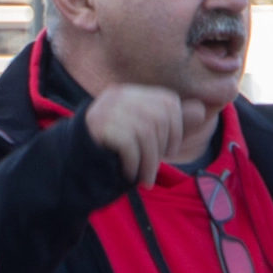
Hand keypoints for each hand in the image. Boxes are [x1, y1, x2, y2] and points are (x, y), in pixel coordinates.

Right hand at [85, 85, 207, 187]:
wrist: (72, 163)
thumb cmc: (113, 150)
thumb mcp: (146, 136)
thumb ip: (171, 123)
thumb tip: (201, 110)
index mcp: (131, 93)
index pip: (168, 101)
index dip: (177, 127)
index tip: (170, 150)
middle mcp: (119, 96)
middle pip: (160, 117)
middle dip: (165, 147)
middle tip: (155, 168)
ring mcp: (107, 109)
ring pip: (147, 132)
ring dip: (151, 162)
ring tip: (147, 179)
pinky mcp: (99, 126)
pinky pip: (130, 144)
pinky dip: (136, 163)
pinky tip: (132, 174)